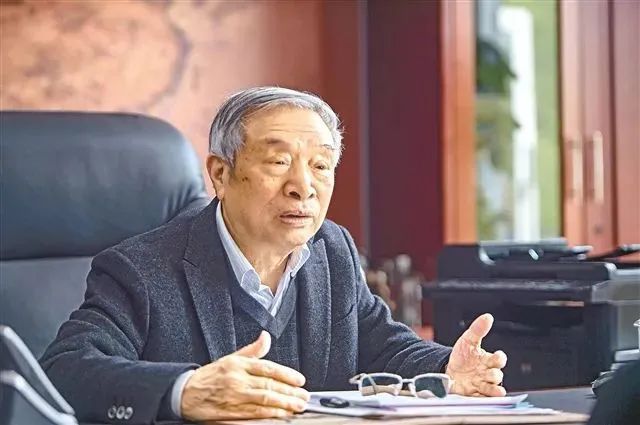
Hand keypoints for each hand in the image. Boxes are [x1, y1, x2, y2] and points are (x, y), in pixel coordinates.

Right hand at [181, 331, 309, 420]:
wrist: (185, 393)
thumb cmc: (209, 376)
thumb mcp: (230, 358)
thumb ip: (252, 350)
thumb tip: (266, 337)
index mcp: (238, 364)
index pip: (267, 368)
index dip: (286, 374)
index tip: (300, 380)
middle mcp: (237, 380)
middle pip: (269, 385)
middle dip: (290, 392)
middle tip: (304, 396)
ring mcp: (234, 397)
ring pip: (264, 400)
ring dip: (284, 404)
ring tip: (298, 406)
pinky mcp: (231, 413)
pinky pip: (254, 414)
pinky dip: (270, 415)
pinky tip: (282, 415)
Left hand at [445, 313, 507, 396]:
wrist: (447, 370)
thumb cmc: (462, 356)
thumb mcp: (467, 341)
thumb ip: (478, 329)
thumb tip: (487, 317)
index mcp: (488, 360)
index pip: (499, 359)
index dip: (499, 358)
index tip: (497, 357)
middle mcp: (487, 373)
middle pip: (497, 375)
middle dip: (494, 374)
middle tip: (487, 373)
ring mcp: (482, 385)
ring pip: (493, 389)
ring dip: (494, 390)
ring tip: (494, 391)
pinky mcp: (475, 395)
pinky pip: (483, 399)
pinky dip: (483, 398)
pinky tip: (480, 396)